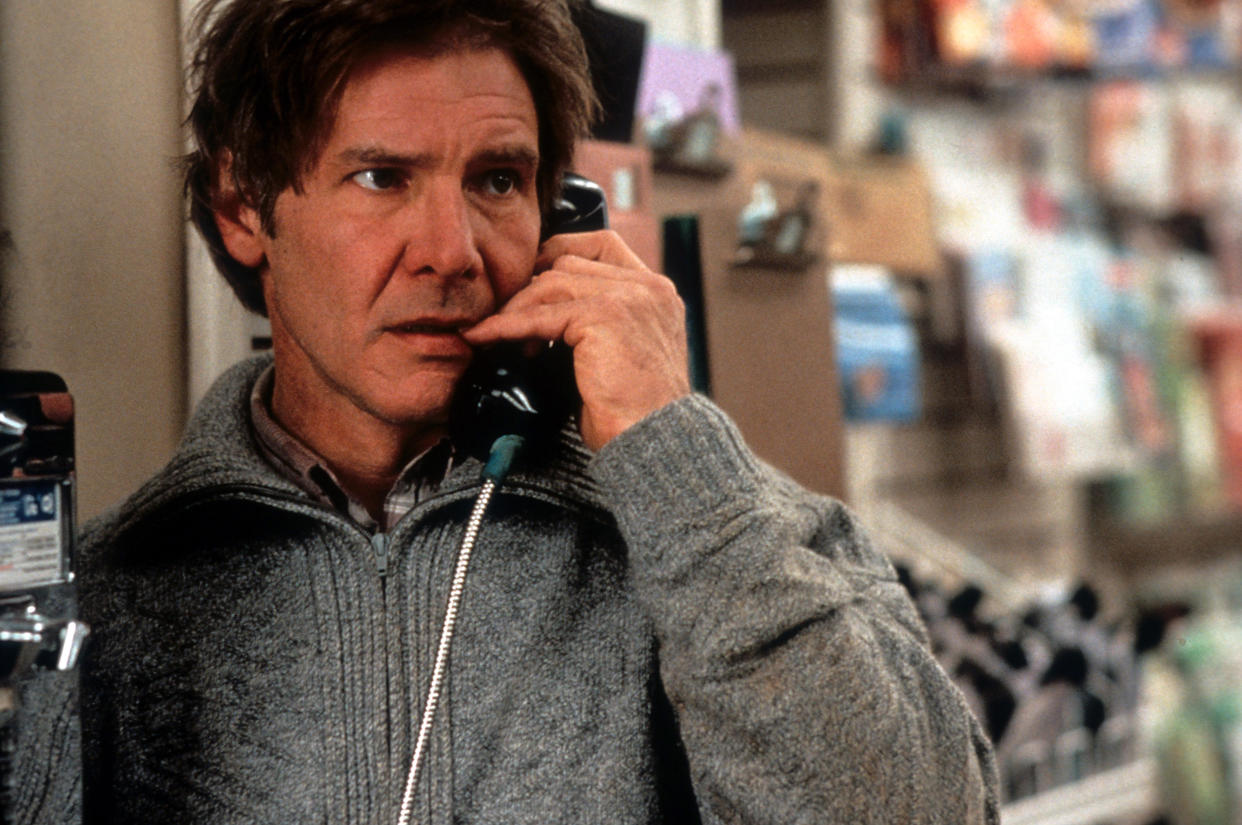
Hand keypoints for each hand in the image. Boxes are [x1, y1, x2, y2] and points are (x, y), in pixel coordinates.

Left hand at [463, 230, 691, 449]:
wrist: (652, 440)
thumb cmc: (631, 412)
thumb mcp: (616, 353)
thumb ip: (590, 323)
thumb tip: (538, 313)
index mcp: (657, 293)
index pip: (603, 245)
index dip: (559, 254)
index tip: (530, 280)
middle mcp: (649, 287)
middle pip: (569, 261)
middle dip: (529, 286)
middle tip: (507, 318)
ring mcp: (629, 297)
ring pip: (551, 282)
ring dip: (516, 308)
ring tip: (498, 335)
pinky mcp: (605, 315)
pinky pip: (540, 314)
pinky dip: (506, 326)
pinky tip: (486, 337)